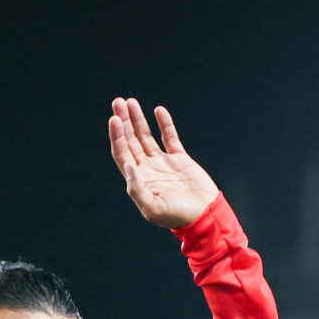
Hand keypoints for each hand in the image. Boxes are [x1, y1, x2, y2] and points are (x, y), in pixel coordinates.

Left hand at [108, 97, 218, 228]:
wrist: (204, 215)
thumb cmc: (177, 216)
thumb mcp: (152, 208)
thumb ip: (137, 189)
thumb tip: (129, 165)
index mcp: (138, 180)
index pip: (122, 153)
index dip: (117, 136)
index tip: (114, 119)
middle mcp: (147, 169)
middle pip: (130, 141)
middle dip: (124, 121)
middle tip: (118, 102)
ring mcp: (163, 163)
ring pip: (146, 136)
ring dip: (138, 119)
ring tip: (130, 102)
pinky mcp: (179, 159)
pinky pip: (170, 137)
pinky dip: (164, 124)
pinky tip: (158, 110)